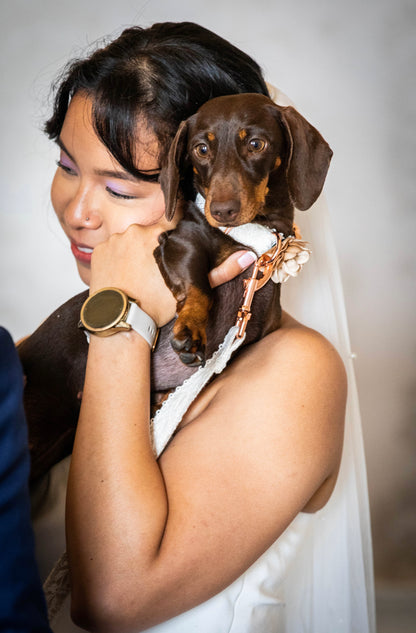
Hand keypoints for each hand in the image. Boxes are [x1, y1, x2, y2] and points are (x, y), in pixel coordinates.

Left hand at [90, 222, 256, 325]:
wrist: (121, 320)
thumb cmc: (155, 306)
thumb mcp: (191, 288)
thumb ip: (220, 271)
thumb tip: (247, 257)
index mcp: (161, 235)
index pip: (172, 217)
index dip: (174, 227)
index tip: (174, 235)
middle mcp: (136, 231)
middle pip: (148, 232)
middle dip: (152, 247)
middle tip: (153, 271)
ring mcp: (114, 240)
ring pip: (128, 241)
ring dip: (132, 254)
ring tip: (136, 277)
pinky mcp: (99, 251)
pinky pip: (110, 251)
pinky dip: (115, 261)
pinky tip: (121, 278)